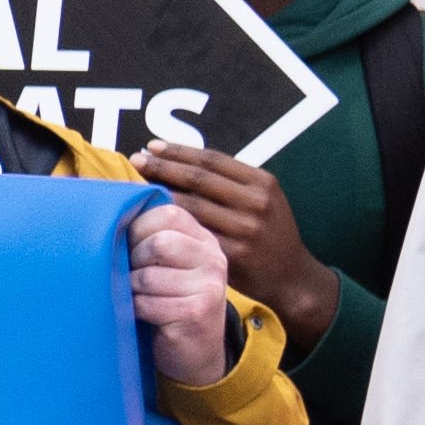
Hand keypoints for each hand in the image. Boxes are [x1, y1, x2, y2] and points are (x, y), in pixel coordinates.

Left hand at [125, 199, 236, 388]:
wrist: (196, 354)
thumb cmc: (168, 303)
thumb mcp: (165, 265)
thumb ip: (149, 240)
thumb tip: (103, 214)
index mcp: (202, 239)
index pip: (166, 214)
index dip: (136, 229)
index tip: (127, 248)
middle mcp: (212, 258)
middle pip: (158, 243)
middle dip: (132, 261)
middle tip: (130, 279)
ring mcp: (209, 286)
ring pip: (147, 276)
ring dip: (130, 291)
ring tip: (136, 299)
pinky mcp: (198, 313)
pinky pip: (148, 304)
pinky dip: (134, 311)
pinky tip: (140, 316)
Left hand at [134, 143, 340, 350]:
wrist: (290, 277)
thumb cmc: (268, 234)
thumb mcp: (261, 200)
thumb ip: (230, 184)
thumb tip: (180, 162)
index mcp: (261, 182)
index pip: (212, 160)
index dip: (179, 152)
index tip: (151, 146)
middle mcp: (255, 203)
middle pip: (198, 179)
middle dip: (163, 167)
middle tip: (135, 160)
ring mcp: (245, 230)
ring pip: (192, 207)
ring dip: (160, 196)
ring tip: (134, 188)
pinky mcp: (233, 255)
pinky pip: (194, 236)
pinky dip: (170, 227)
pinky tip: (151, 222)